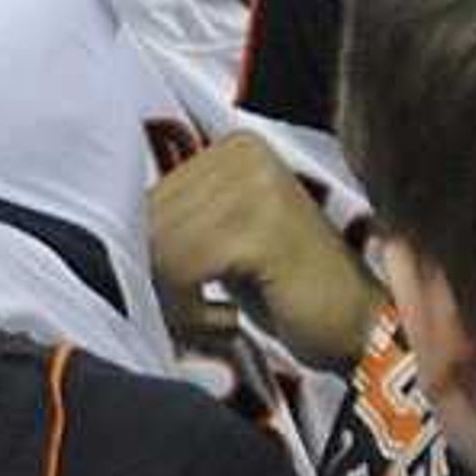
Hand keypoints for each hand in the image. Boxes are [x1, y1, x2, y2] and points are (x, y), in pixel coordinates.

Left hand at [150, 129, 378, 367]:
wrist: (360, 328)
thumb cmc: (288, 293)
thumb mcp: (223, 244)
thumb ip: (178, 226)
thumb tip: (114, 234)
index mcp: (233, 147)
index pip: (146, 199)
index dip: (150, 258)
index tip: (184, 296)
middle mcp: (242, 152)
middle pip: (149, 221)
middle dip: (161, 283)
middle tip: (198, 318)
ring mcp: (253, 184)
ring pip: (160, 247)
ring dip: (176, 303)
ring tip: (216, 321)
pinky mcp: (259, 226)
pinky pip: (183, 270)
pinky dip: (193, 313)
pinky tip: (229, 321)